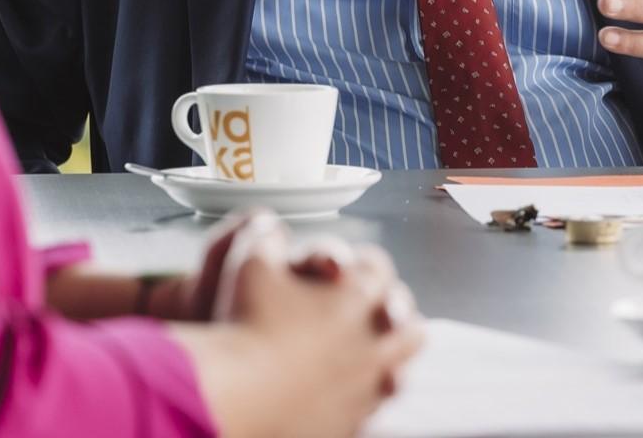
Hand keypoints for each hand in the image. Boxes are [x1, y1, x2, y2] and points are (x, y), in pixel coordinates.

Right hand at [172, 212, 422, 437]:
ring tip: (360, 361)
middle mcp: (377, 338)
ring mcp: (369, 385)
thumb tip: (269, 224)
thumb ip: (267, 236)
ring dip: (386, 361)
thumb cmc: (245, 323)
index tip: (341, 274)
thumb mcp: (252, 262)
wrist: (235, 395)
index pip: (378, 268)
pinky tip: (341, 397)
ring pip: (400, 371)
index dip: (359, 266)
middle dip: (389, 315)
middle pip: (407, 321)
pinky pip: (373, 412)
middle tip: (362, 318)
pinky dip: (363, 401)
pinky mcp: (352, 423)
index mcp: (361, 292)